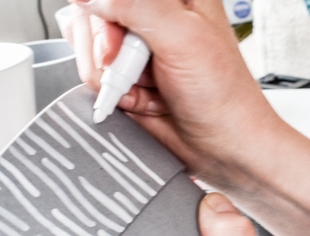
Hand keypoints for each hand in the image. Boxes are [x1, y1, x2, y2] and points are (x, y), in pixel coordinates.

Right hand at [63, 0, 283, 187]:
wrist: (222, 147)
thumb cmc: (223, 95)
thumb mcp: (182, 37)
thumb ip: (134, 6)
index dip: (106, 12)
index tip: (118, 40)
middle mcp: (152, 15)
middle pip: (92, 14)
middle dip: (108, 49)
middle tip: (137, 69)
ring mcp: (136, 46)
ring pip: (87, 46)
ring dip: (112, 76)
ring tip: (146, 86)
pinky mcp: (126, 74)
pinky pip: (94, 75)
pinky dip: (113, 93)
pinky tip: (142, 98)